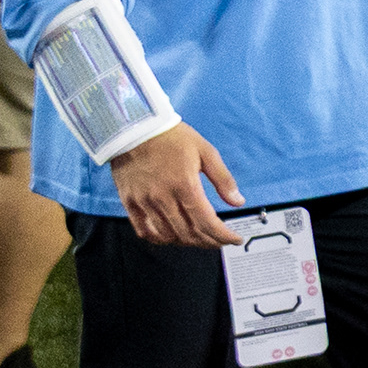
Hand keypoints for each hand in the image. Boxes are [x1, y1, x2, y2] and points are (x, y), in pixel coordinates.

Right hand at [112, 121, 243, 248]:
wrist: (135, 126)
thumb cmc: (171, 136)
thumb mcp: (205, 151)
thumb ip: (223, 179)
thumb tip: (238, 201)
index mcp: (185, 185)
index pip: (207, 222)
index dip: (223, 236)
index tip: (234, 239)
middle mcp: (163, 197)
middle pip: (189, 233)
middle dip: (209, 241)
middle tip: (219, 240)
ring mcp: (144, 201)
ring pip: (168, 235)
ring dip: (187, 242)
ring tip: (199, 238)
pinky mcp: (130, 201)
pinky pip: (143, 230)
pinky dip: (159, 239)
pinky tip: (171, 236)